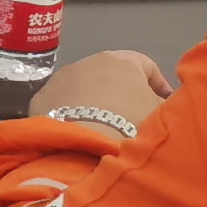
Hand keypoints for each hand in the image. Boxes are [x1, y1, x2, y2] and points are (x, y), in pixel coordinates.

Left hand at [31, 49, 173, 136]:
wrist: (86, 146)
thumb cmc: (133, 124)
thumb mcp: (163, 114)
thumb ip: (166, 104)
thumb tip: (164, 103)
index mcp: (120, 61)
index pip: (145, 65)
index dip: (157, 83)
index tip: (164, 102)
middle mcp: (86, 61)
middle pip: (110, 75)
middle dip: (122, 92)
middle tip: (133, 117)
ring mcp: (59, 78)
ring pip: (82, 88)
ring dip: (94, 102)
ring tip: (103, 128)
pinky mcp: (40, 98)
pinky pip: (61, 104)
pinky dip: (71, 114)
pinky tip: (79, 132)